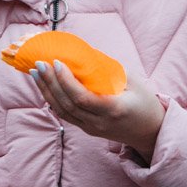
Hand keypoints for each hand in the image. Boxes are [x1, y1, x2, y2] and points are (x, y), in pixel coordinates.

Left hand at [30, 60, 163, 160]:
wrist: (151, 131)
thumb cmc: (145, 102)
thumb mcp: (134, 82)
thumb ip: (110, 70)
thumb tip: (83, 55)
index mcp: (113, 110)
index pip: (82, 98)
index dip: (66, 81)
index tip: (56, 62)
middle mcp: (99, 122)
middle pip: (67, 104)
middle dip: (50, 82)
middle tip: (39, 63)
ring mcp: (91, 128)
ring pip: (62, 111)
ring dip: (46, 90)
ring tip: (36, 72)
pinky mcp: (87, 129)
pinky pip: (65, 115)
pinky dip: (52, 99)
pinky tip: (44, 85)